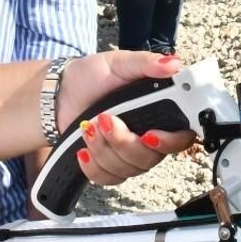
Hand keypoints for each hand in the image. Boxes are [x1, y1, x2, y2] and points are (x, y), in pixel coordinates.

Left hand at [60, 52, 196, 183]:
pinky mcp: (107, 165)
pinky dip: (94, 166)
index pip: (180, 137)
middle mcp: (148, 137)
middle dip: (124, 142)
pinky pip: (108, 179)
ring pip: (128, 169)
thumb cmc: (92, 76)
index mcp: (159, 112)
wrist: (60, 92)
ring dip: (104, 150)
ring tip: (88, 126)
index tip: (149, 135)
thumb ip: (147, 63)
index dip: (169, 141)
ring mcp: (128, 153)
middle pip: (150, 158)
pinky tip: (83, 150)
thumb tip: (173, 64)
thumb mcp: (120, 62)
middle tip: (105, 120)